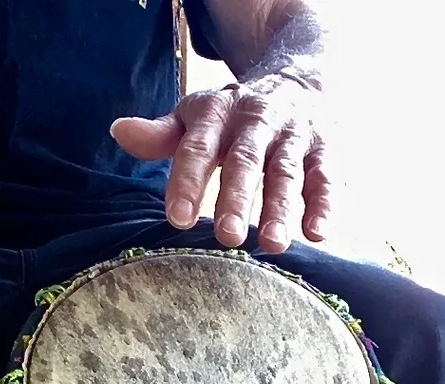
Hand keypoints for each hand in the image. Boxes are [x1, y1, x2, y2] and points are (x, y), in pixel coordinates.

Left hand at [111, 75, 329, 253]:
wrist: (297, 77)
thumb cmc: (231, 116)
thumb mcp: (195, 117)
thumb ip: (160, 134)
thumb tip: (119, 131)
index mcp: (217, 114)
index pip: (198, 149)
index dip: (188, 182)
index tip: (178, 219)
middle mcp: (256, 121)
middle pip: (245, 161)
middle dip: (237, 198)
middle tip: (228, 237)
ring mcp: (293, 135)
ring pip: (286, 172)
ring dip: (281, 208)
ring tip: (272, 244)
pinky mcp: (324, 149)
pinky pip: (326, 176)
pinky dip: (324, 204)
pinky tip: (317, 233)